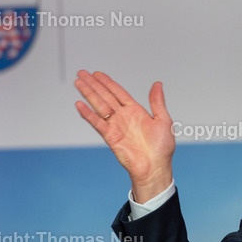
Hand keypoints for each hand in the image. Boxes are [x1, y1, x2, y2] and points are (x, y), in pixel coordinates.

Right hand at [74, 70, 174, 201]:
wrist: (154, 168)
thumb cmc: (161, 148)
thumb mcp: (163, 121)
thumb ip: (157, 102)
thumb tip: (157, 84)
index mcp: (136, 111)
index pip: (118, 92)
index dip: (107, 82)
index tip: (97, 74)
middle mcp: (123, 116)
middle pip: (105, 96)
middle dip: (93, 84)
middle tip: (82, 73)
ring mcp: (116, 126)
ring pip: (99, 106)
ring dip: (88, 94)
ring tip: (78, 83)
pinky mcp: (110, 137)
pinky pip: (97, 123)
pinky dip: (88, 114)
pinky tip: (80, 104)